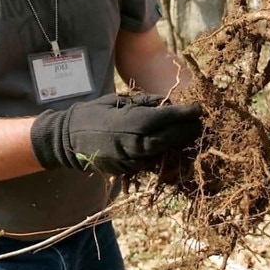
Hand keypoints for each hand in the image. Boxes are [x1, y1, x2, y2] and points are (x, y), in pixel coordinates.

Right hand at [30, 93, 202, 175]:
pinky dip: (164, 154)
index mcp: (129, 121)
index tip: (199, 108)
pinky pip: (151, 162)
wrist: (69, 138)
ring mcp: (129, 159)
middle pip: (169, 138)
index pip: (165, 117)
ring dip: (179, 144)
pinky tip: (172, 146)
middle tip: (201, 122)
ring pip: (163, 153)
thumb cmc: (94, 112)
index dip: (184, 114)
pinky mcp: (127, 169)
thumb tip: (168, 102)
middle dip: (187, 131)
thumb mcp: (119, 100)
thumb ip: (145, 102)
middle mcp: (132, 142)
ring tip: (191, 134)